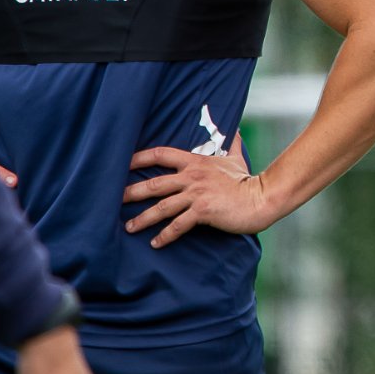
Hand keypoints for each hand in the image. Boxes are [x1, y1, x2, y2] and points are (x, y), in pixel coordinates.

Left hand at [123, 147, 274, 247]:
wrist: (260, 198)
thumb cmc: (247, 180)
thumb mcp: (236, 158)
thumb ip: (231, 144)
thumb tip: (235, 129)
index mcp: (196, 161)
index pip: (161, 154)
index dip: (140, 158)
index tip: (122, 163)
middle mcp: (192, 176)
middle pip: (154, 183)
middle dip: (132, 192)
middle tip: (114, 199)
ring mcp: (196, 194)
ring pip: (162, 206)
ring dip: (143, 218)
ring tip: (130, 227)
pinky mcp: (202, 211)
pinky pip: (178, 225)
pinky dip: (165, 235)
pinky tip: (155, 243)